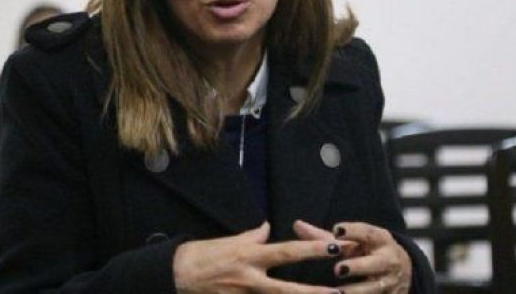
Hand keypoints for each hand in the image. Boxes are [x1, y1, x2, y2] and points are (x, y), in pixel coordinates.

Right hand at [173, 221, 349, 292]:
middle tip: (338, 292)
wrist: (177, 275)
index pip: (287, 252)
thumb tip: (267, 229)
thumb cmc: (202, 254)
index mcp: (250, 256)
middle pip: (288, 289)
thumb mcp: (229, 241)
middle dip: (314, 292)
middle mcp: (250, 279)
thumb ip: (252, 237)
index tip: (332, 247)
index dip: (311, 250)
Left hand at [293, 220, 410, 292]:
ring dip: (358, 290)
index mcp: (379, 239)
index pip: (367, 232)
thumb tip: (296, 225)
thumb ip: (324, 237)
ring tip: (340, 293)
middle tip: (338, 269)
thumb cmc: (367, 252)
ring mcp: (390, 280)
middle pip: (375, 263)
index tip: (336, 230)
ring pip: (376, 287)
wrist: (402, 272)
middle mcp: (388, 259)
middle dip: (358, 267)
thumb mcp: (352, 242)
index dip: (352, 231)